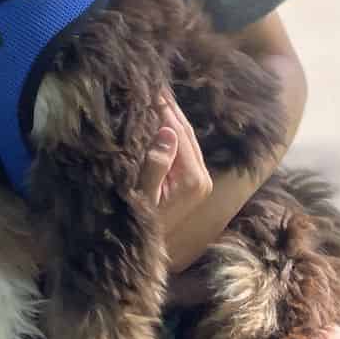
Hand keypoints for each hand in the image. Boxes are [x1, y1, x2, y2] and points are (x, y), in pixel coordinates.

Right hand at [137, 97, 212, 268]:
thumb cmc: (138, 228)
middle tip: (152, 80)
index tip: (150, 85)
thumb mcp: (142, 197)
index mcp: (194, 179)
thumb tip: (166, 132)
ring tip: (153, 92)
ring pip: (184, 137)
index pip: (178, 132)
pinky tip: (155, 117)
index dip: (164, 108)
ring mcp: (197, 180)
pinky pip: (180, 147)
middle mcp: (201, 177)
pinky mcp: (189, 182)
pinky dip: (168, 129)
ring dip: (169, 116)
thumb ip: (155, 165)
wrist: (142, 258)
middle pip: (185, 131)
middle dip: (169, 107)